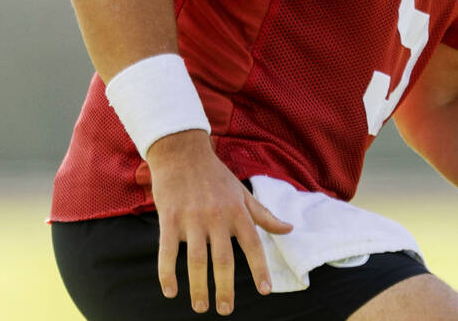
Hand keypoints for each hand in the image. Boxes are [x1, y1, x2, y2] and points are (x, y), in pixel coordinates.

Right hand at [147, 130, 292, 315]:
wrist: (182, 151)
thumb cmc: (215, 175)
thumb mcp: (243, 192)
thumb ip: (264, 215)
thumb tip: (290, 229)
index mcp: (237, 211)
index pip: (253, 244)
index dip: (260, 268)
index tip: (265, 290)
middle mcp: (217, 217)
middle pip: (223, 259)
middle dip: (225, 288)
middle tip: (225, 310)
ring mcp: (192, 218)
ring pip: (196, 260)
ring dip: (198, 286)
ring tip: (201, 306)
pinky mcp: (169, 218)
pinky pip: (167, 251)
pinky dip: (167, 273)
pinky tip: (170, 291)